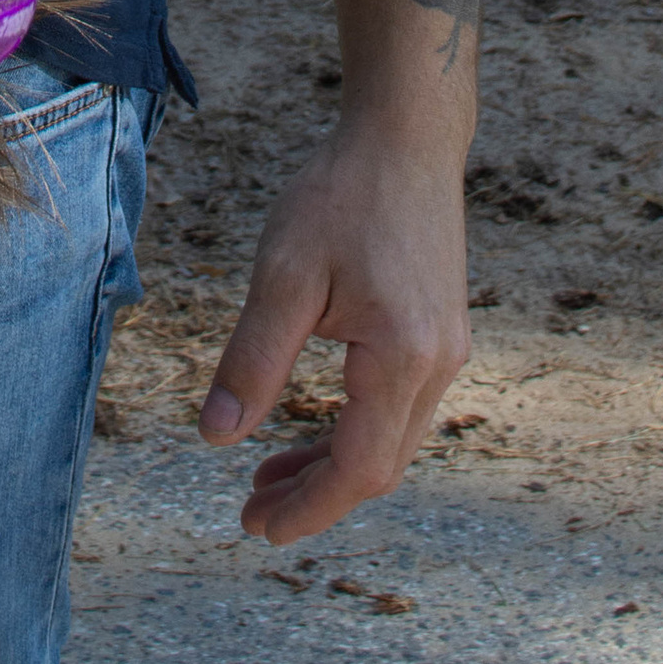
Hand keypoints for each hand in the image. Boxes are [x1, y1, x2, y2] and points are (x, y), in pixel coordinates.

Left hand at [196, 114, 472, 541]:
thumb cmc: (342, 194)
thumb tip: (215, 440)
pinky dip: (355, 430)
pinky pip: (399, 407)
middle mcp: (439, 364)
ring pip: (392, 440)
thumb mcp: (284, 274)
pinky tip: (311, 426)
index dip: (308, 508)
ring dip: (333, 466)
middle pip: (380, 466)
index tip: (255, 528)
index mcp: (403, 356)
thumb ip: (253, 361)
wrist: (406, 135)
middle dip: (315, 496)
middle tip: (251, 512)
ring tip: (269, 477)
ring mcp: (446, 349)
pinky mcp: (440, 331)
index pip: (358, 468)